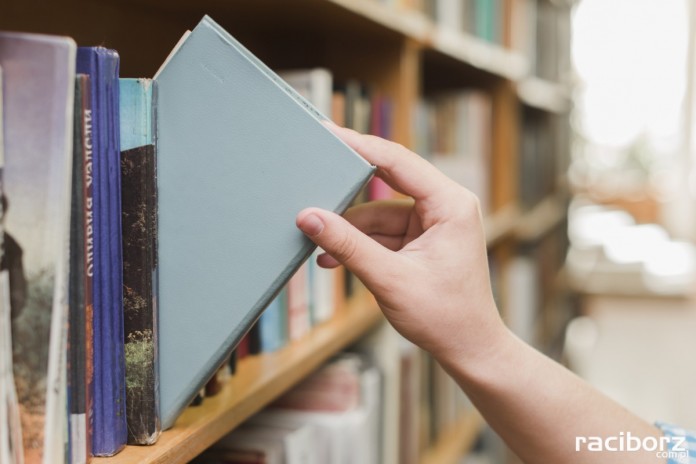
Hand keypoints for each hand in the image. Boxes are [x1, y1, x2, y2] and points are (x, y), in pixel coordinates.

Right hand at [296, 125, 504, 363]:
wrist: (468, 349)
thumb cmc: (445, 317)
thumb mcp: (390, 279)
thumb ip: (347, 246)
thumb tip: (309, 217)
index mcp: (451, 204)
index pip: (398, 161)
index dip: (360, 146)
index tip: (328, 133)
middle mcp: (444, 206)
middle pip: (387, 181)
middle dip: (348, 187)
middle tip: (313, 175)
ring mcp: (431, 223)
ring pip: (377, 212)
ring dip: (348, 229)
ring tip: (315, 240)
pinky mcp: (420, 240)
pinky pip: (381, 232)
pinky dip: (358, 244)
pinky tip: (330, 257)